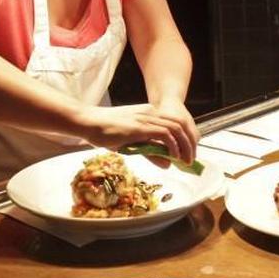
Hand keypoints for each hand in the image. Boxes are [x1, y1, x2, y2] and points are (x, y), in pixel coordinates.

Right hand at [79, 102, 198, 162]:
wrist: (88, 122)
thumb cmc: (104, 132)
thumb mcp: (131, 144)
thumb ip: (150, 152)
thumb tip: (167, 164)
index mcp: (148, 113)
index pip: (173, 124)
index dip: (184, 139)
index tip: (186, 153)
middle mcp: (150, 113)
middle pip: (179, 126)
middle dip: (189, 144)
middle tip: (190, 160)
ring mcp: (146, 118)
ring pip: (176, 129)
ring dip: (184, 146)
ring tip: (186, 160)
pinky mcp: (141, 126)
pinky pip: (165, 135)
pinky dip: (173, 146)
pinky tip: (174, 157)